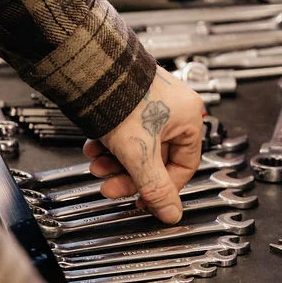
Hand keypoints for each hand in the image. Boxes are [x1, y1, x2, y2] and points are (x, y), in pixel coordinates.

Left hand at [84, 69, 204, 222]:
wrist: (92, 70)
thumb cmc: (122, 99)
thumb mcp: (140, 154)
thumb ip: (155, 187)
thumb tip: (170, 213)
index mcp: (189, 118)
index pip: (185, 166)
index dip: (163, 187)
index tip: (144, 199)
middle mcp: (174, 109)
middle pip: (156, 158)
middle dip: (129, 174)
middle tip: (112, 185)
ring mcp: (152, 103)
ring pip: (138, 146)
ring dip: (116, 161)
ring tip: (98, 167)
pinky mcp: (130, 100)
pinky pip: (125, 131)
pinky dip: (110, 144)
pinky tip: (95, 149)